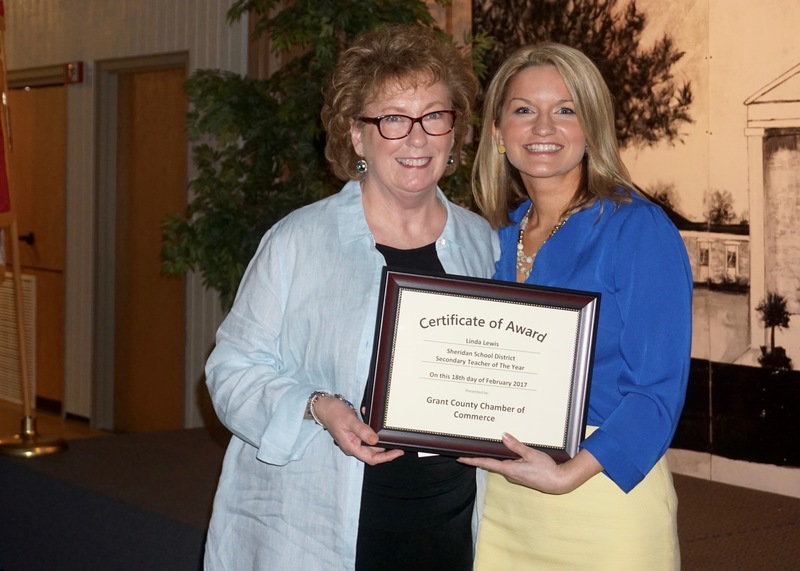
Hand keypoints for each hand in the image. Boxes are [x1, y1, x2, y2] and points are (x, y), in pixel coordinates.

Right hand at [312, 395, 403, 465]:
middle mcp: (353, 446)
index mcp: (351, 447)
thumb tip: (375, 440)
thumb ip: (362, 431)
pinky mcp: (354, 433)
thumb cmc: (334, 413)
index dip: (386, 457)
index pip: (372, 458)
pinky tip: (367, 413)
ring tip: (378, 420)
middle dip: (385, 444)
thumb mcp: (350, 421)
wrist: (323, 407)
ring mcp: (354, 440)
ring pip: (371, 441)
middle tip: (395, 437)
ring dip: (376, 431)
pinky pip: (366, 432)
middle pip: (373, 452)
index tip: (398, 451)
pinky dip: (370, 425)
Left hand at [457, 432, 601, 493]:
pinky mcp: (520, 474)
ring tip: (483, 447)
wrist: (558, 482)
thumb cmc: (546, 469)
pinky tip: (505, 452)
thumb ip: (516, 445)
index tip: (459, 458)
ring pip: (500, 463)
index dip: (471, 460)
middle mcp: (509, 473)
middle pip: (491, 463)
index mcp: (509, 469)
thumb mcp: (531, 454)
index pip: (486, 463)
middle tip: (467, 449)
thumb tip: (503, 436)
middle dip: (480, 456)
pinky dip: (504, 458)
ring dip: (493, 456)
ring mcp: (514, 475)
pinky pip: (508, 464)